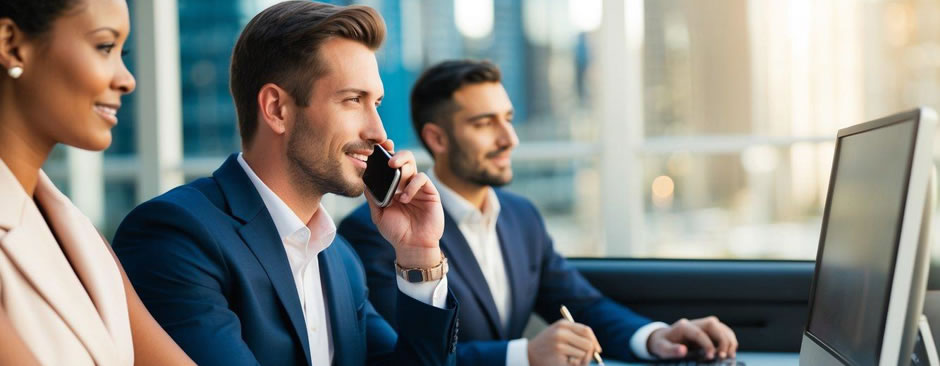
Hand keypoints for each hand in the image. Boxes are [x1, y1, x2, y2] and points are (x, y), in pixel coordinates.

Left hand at [366, 139, 443, 267]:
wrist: (412, 246)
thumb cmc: (396, 231)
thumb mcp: (378, 214)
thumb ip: (372, 197)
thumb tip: (364, 180)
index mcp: (394, 186)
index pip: (390, 165)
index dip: (386, 153)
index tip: (380, 147)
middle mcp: (406, 183)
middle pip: (404, 159)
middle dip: (397, 155)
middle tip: (389, 161)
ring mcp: (419, 187)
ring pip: (413, 166)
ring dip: (403, 168)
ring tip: (396, 180)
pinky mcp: (430, 193)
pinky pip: (422, 179)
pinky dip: (412, 185)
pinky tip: (405, 198)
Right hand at [527, 319, 601, 365]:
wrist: (528, 355)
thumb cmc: (548, 346)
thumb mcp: (560, 334)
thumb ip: (577, 336)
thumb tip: (596, 348)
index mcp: (563, 325)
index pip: (586, 331)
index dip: (594, 341)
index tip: (598, 349)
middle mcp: (561, 333)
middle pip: (588, 344)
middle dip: (590, 353)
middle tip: (585, 359)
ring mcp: (559, 345)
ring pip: (583, 355)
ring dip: (580, 360)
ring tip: (568, 360)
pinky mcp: (558, 358)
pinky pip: (575, 363)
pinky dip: (573, 364)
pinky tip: (563, 362)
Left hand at [647, 316, 737, 359]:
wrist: (663, 338)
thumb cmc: (663, 344)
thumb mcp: (662, 349)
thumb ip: (671, 350)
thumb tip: (683, 350)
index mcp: (683, 327)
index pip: (699, 332)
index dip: (707, 344)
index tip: (711, 357)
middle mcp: (695, 323)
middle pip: (713, 325)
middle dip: (722, 340)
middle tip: (724, 356)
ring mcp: (703, 325)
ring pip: (721, 327)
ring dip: (729, 340)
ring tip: (730, 355)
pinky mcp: (709, 331)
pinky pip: (723, 332)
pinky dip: (730, 341)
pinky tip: (730, 352)